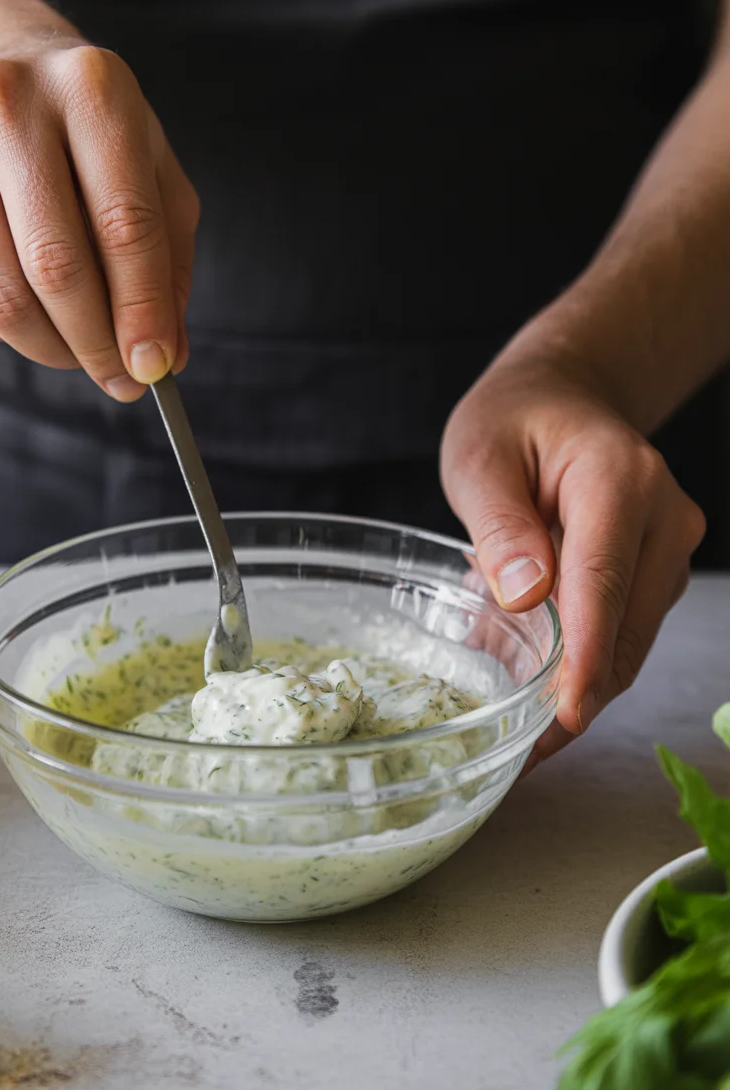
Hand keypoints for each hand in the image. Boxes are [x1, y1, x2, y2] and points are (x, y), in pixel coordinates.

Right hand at [0, 39, 198, 399]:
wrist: (2, 78)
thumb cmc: (95, 142)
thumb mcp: (156, 180)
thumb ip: (170, 266)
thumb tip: (164, 357)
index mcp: (91, 90)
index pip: (124, 224)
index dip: (142, 309)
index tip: (155, 366)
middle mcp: (10, 106)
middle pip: (56, 265)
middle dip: (97, 343)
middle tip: (123, 379)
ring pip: (3, 295)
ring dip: (54, 350)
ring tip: (84, 356)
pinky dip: (13, 334)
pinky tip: (41, 320)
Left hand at [441, 347, 704, 768]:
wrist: (562, 396)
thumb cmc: (514, 420)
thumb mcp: (480, 457)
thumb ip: (500, 524)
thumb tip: (525, 595)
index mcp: (620, 481)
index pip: (605, 582)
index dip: (585, 658)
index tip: (565, 717)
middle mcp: (664, 517)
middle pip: (627, 626)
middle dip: (578, 694)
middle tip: (521, 752)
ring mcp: (669, 546)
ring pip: (631, 640)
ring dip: (579, 686)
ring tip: (520, 730)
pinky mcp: (658, 569)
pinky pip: (624, 630)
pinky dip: (583, 662)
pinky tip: (534, 682)